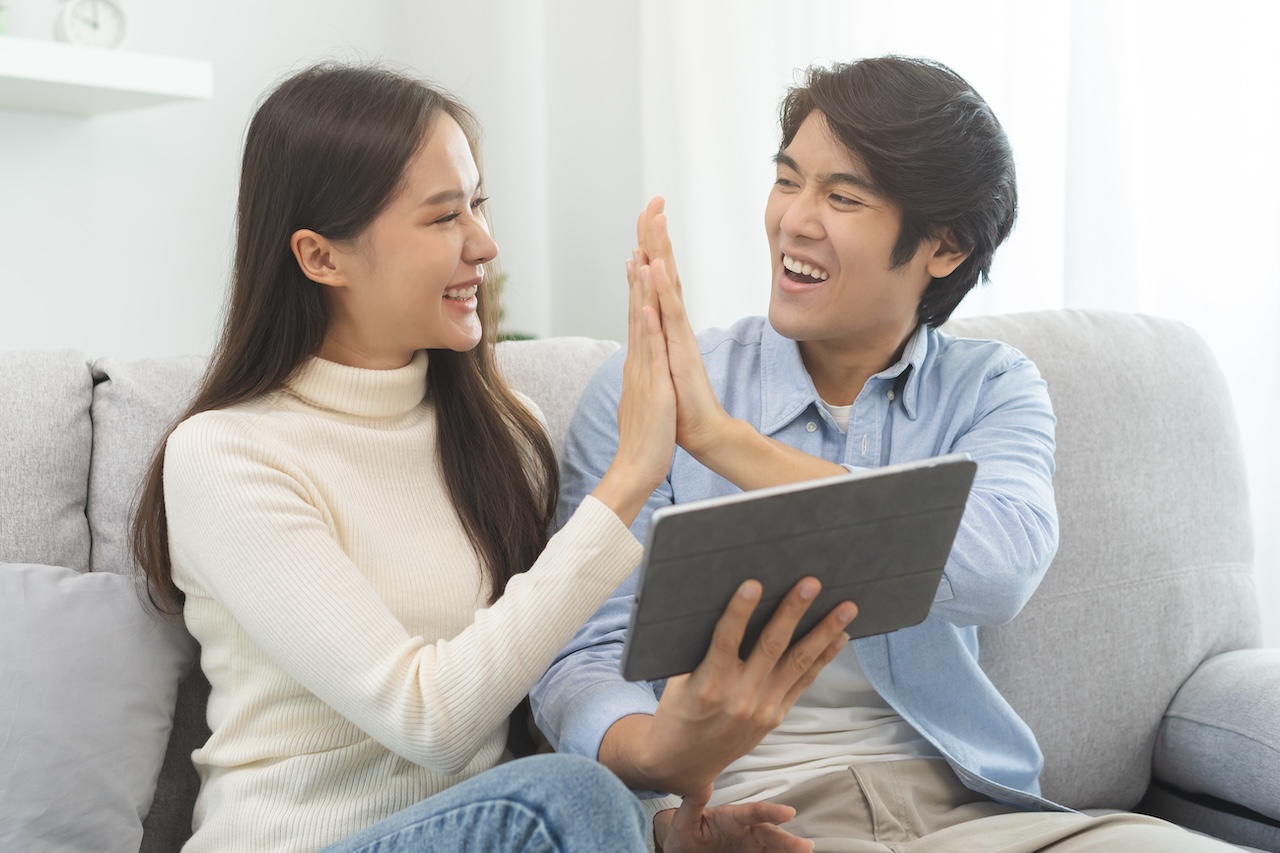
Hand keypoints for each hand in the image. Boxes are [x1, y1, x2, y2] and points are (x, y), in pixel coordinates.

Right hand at [591, 251, 676, 526]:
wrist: (637, 468)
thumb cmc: (647, 435)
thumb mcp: (647, 393)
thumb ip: (642, 372)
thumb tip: (640, 361)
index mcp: (639, 356)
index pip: (640, 305)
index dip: (641, 272)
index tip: (643, 239)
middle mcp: (637, 355)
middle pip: (638, 297)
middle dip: (643, 255)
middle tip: (645, 217)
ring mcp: (641, 366)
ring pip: (640, 314)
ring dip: (641, 280)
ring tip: (641, 245)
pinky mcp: (650, 382)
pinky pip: (649, 345)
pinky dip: (648, 319)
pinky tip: (648, 298)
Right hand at [601, 576, 856, 794]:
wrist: (684, 762)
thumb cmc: (677, 711)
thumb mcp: (679, 679)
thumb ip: (700, 650)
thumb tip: (727, 606)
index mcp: (708, 686)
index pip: (725, 641)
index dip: (739, 611)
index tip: (753, 584)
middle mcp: (739, 698)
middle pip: (772, 646)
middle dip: (793, 611)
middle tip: (812, 583)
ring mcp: (762, 709)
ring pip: (798, 662)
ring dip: (824, 632)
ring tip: (846, 608)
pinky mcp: (775, 716)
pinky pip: (804, 681)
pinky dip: (823, 657)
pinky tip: (839, 636)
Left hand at [635, 197, 734, 461]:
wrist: (702, 433)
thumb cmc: (682, 404)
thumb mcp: (660, 366)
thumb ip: (656, 343)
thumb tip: (649, 324)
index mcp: (666, 327)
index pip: (656, 280)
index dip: (651, 249)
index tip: (645, 219)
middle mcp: (675, 325)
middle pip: (665, 272)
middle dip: (658, 236)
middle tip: (654, 202)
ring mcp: (679, 336)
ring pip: (669, 285)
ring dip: (662, 252)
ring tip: (657, 220)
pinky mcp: (682, 351)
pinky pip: (670, 315)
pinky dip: (663, 290)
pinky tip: (657, 268)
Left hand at [655, 785, 812, 852]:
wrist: (683, 849)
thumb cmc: (684, 832)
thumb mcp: (684, 819)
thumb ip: (693, 804)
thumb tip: (700, 785)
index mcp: (731, 817)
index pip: (753, 812)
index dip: (770, 811)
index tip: (789, 813)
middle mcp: (744, 831)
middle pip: (768, 833)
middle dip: (786, 839)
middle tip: (805, 846)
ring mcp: (748, 846)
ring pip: (771, 847)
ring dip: (787, 849)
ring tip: (805, 852)